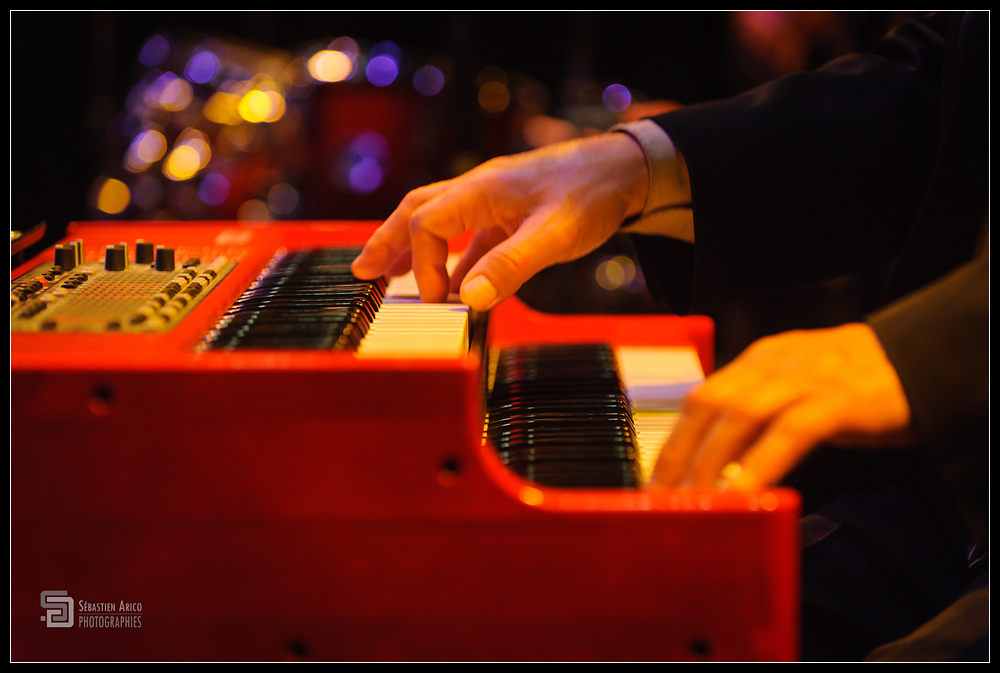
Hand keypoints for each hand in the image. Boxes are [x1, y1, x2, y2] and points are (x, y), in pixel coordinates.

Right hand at [351, 133, 648, 309]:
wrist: (628, 170)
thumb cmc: (592, 193)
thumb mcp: (555, 234)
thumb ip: (512, 265)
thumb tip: (470, 299)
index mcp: (481, 190)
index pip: (427, 223)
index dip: (424, 263)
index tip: (440, 300)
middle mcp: (480, 191)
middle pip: (417, 211)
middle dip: (388, 242)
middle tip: (363, 271)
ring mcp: (496, 201)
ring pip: (441, 220)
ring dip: (416, 249)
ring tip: (393, 276)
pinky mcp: (513, 212)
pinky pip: (472, 234)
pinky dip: (456, 258)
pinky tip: (457, 284)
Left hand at [650, 323, 914, 490]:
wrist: (924, 358)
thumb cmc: (856, 383)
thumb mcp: (796, 388)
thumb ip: (758, 411)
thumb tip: (719, 459)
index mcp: (758, 360)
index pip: (701, 397)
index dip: (673, 439)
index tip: (655, 478)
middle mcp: (774, 364)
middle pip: (710, 405)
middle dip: (680, 454)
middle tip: (663, 497)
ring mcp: (807, 379)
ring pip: (741, 416)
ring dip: (712, 462)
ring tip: (695, 501)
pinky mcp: (840, 401)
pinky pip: (790, 433)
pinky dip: (761, 464)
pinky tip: (744, 492)